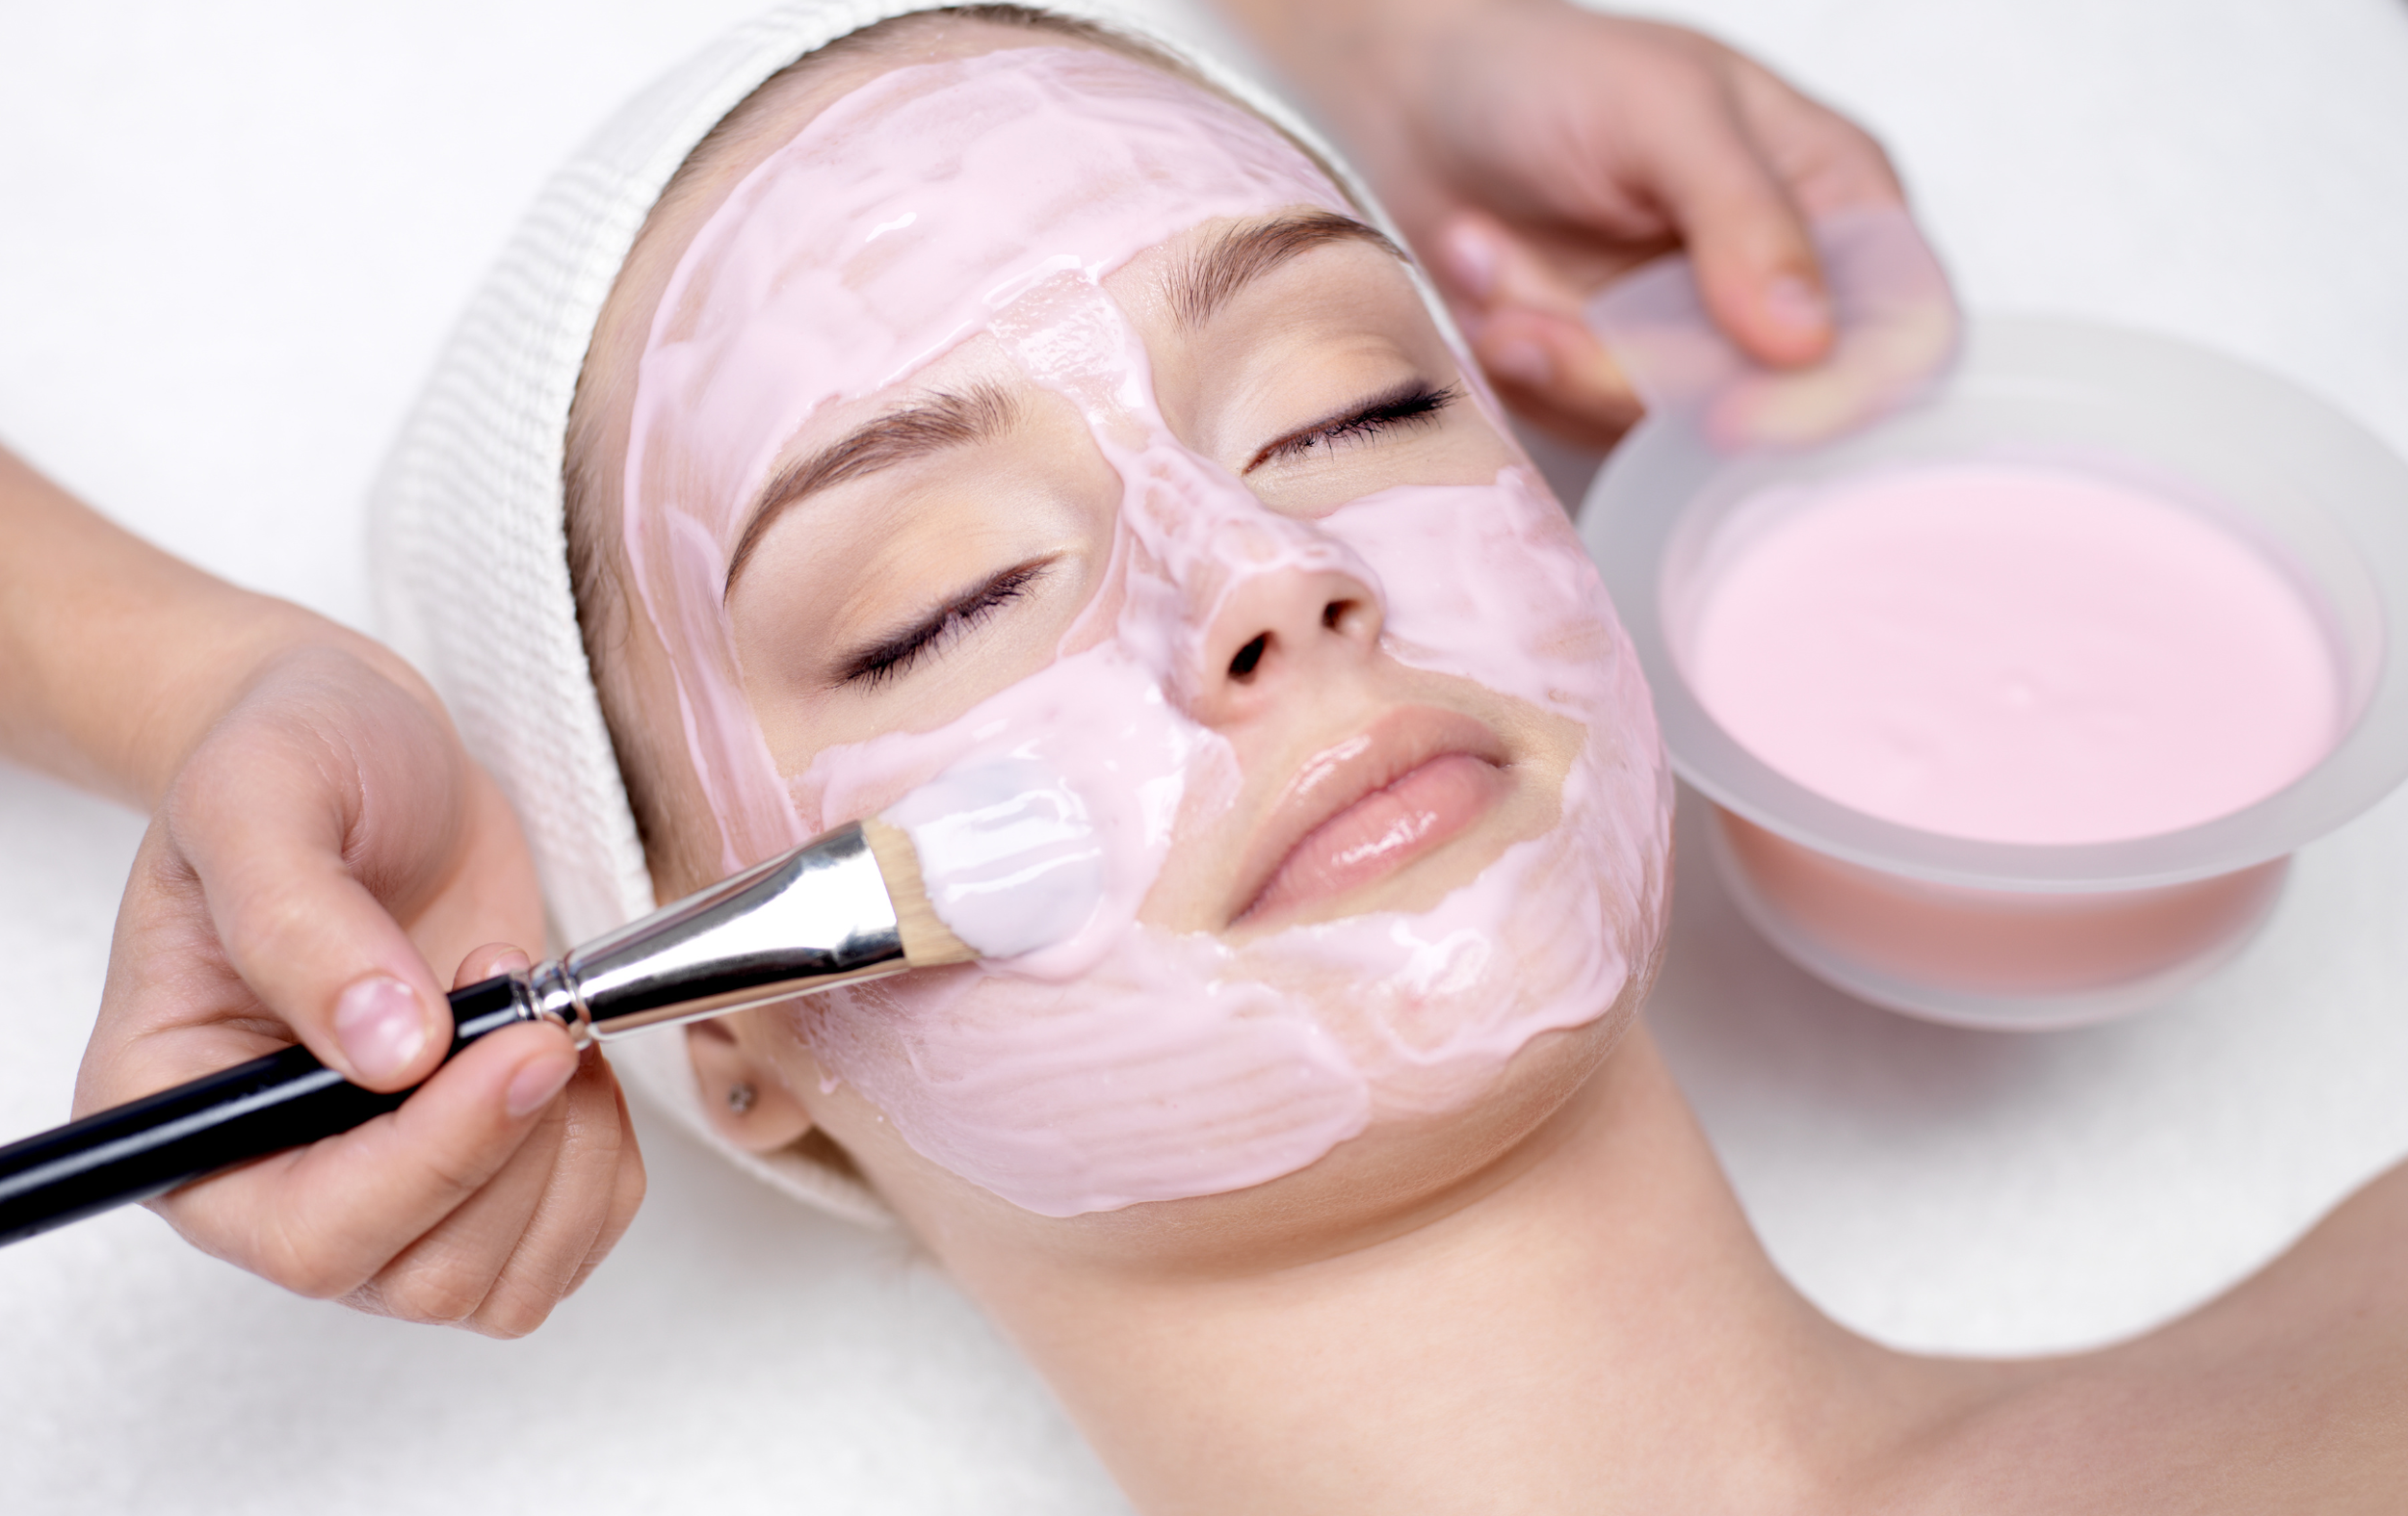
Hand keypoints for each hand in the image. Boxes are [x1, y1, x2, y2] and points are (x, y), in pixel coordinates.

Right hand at [75, 643, 644, 1335]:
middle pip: (421, 1274)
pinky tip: (573, 1053)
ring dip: (570, 1157)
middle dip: (517, 1150)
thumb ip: (300, 921)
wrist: (371, 745)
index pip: (309, 1231)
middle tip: (534, 1010)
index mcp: (179, 1121)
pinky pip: (567, 1239)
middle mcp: (270, 1181)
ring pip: (504, 1278)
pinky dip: (604, 1162)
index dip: (433, 1163)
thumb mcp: (259, 798)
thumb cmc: (292, 759)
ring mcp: (379, 1187)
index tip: (520, 1049)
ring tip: (542, 1016)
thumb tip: (387, 1053)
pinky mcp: (475, 1169)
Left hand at [1230, 0, 1905, 446]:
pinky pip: (1586, 427)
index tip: (1726, 418)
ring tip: (1484, 258)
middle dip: (1629, 371)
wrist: (1414, 97)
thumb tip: (1805, 339)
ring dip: (1556, 359)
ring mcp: (1695, 347)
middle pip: (1765, 407)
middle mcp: (1783, 288)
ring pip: (1663, 429)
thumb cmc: (1546, 72)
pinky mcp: (1613, 386)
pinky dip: (1522, 364)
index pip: (1900, 339)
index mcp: (1840, 204)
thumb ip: (1742, 216)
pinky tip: (1483, 274)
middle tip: (1525, 318)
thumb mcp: (1659, 111)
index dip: (1831, 398)